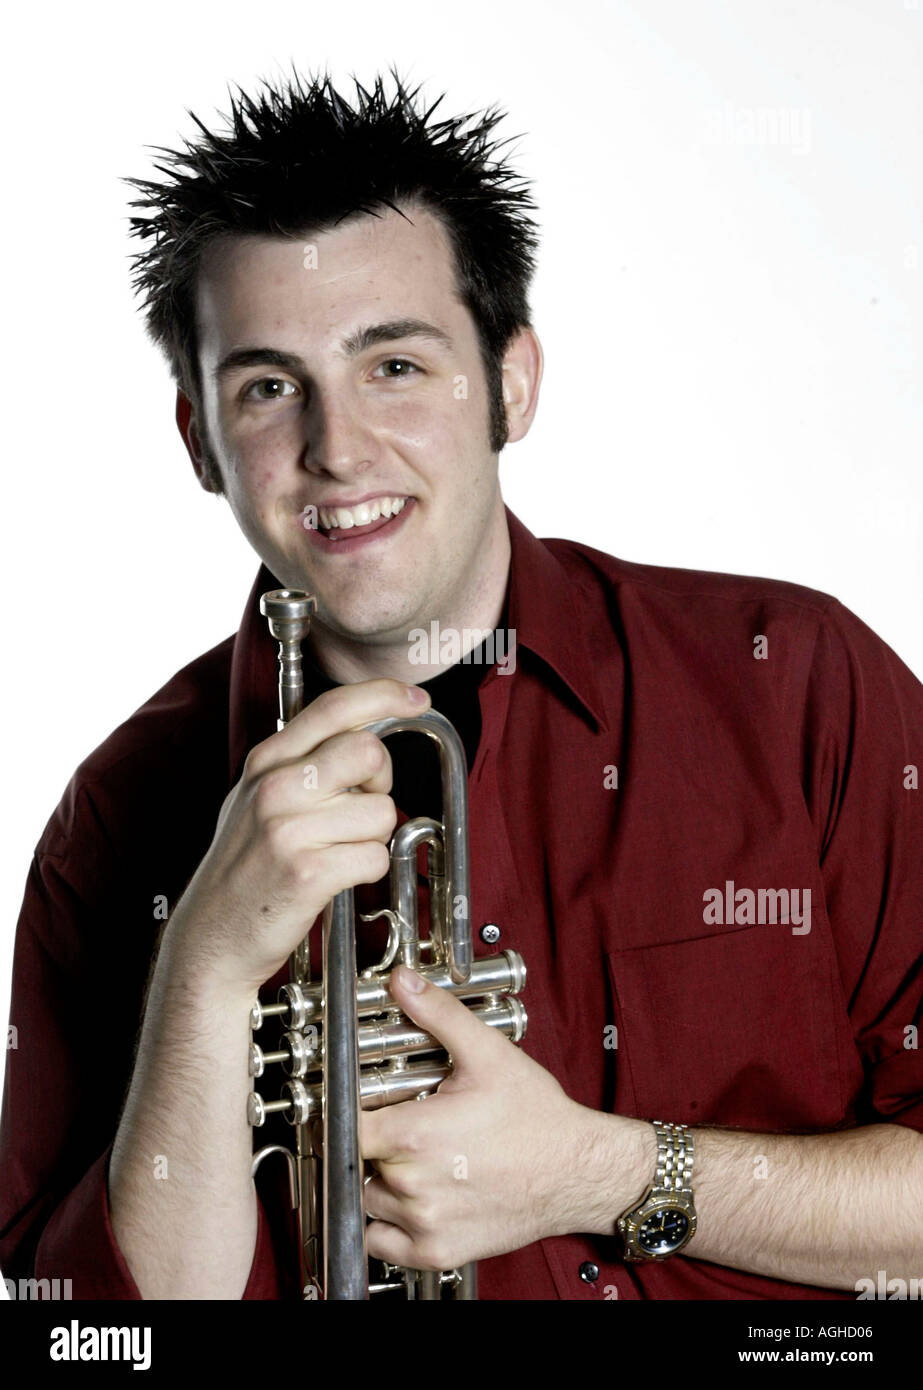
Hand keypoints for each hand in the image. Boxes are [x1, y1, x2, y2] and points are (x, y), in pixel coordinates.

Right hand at [165, 681, 430, 990]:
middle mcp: (275, 786)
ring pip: (381, 812)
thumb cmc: (244, 867)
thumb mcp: (257, 797)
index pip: (334, 707)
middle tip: (361, 807)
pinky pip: (376, 857)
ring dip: (373, 837)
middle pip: (370, 752)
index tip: (417, 699)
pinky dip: (367, 870)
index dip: (385, 695)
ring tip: (335, 852)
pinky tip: (335, 878)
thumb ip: (302, 762)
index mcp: (266, 760)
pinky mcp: (307, 872)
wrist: (211, 937)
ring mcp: (288, 828)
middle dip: (382, 782)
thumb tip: (365, 732)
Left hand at [361, 964, 595, 1270]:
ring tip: (414, 1158)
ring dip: (379, 1180)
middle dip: (374, 1141)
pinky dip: (387, 1224)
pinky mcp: (437, 1251)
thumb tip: (403, 982)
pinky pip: (384, 1243)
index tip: (360, 1104)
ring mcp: (424, 1224)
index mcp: (416, 1136)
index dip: (347, 1111)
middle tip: (403, 1124)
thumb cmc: (538, 1119)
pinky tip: (414, 1196)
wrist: (577, 1171)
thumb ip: (438, 1015)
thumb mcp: (488, 1054)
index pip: (344, 1126)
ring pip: (368, 1199)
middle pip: (357, 1161)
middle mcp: (413, 1185)